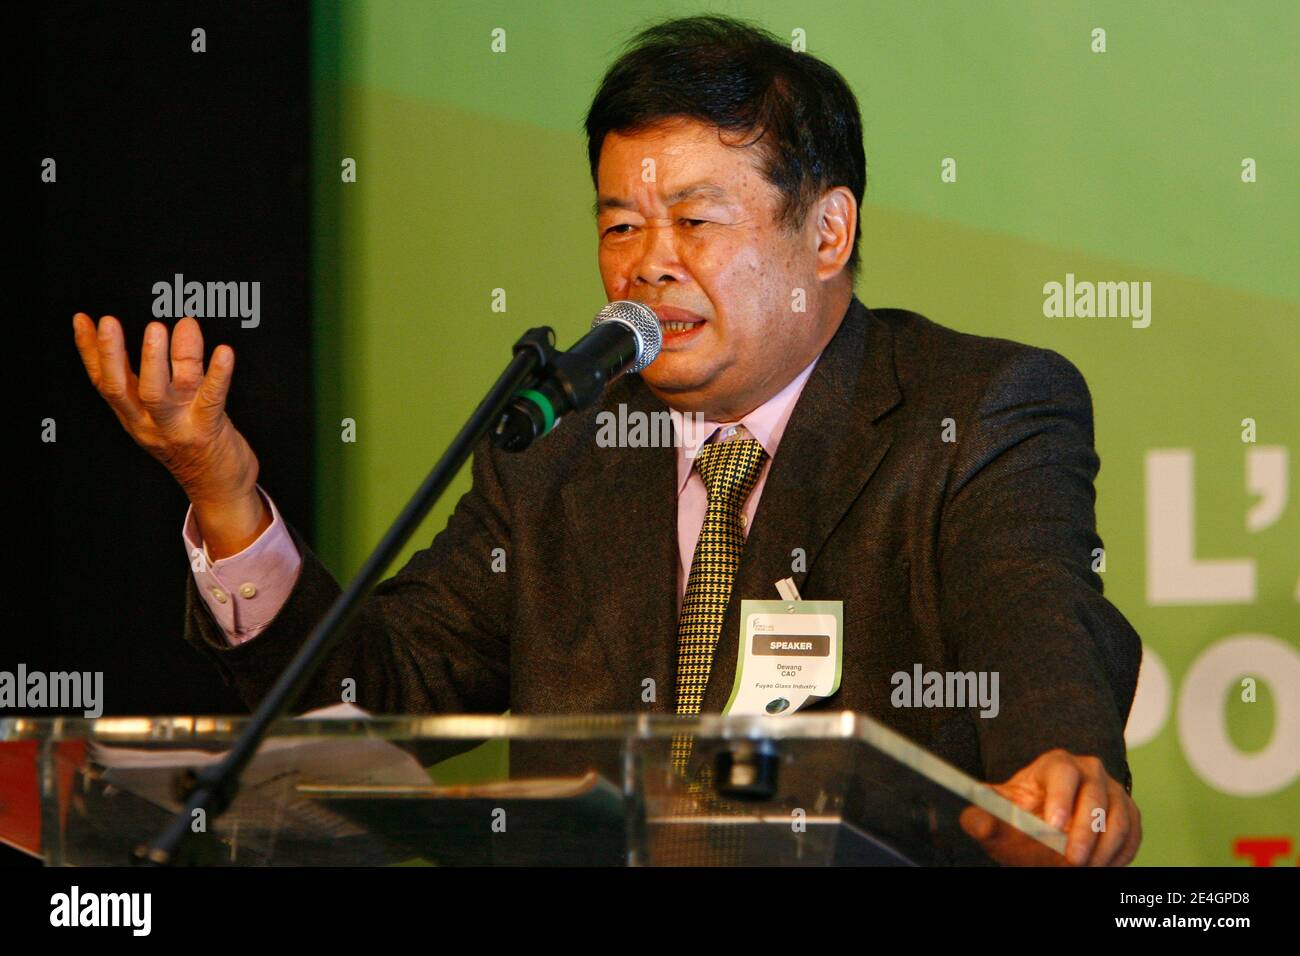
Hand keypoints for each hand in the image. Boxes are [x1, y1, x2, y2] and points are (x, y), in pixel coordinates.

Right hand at [72, 313, 267, 555]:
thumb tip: (133, 342)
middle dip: (114, 354)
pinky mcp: (209, 431)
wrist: (219, 489)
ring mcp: (178, 428)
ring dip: (162, 359)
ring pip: (161, 393)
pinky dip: (218, 375)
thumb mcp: (157, 417)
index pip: (104, 382)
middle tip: (111, 321)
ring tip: (169, 327)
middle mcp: (151, 423)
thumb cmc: (192, 445)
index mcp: (135, 417)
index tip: (82, 320)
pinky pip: (211, 400)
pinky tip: (224, 352)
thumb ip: (144, 383)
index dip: (90, 352)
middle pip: (122, 388)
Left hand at [959, 748, 1141, 865]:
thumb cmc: (1021, 819)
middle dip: (1084, 832)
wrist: (1046, 829)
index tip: (1053, 825)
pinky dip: (1120, 854)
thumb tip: (976, 822)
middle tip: (1072, 860)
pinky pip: (1132, 834)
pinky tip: (1102, 867)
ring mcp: (1113, 791)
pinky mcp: (1129, 813)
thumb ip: (983, 817)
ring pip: (1119, 818)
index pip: (1062, 774)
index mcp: (1055, 764)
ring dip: (1105, 848)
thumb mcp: (999, 817)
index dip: (1060, 798)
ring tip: (1085, 868)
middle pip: (1094, 797)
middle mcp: (1089, 771)